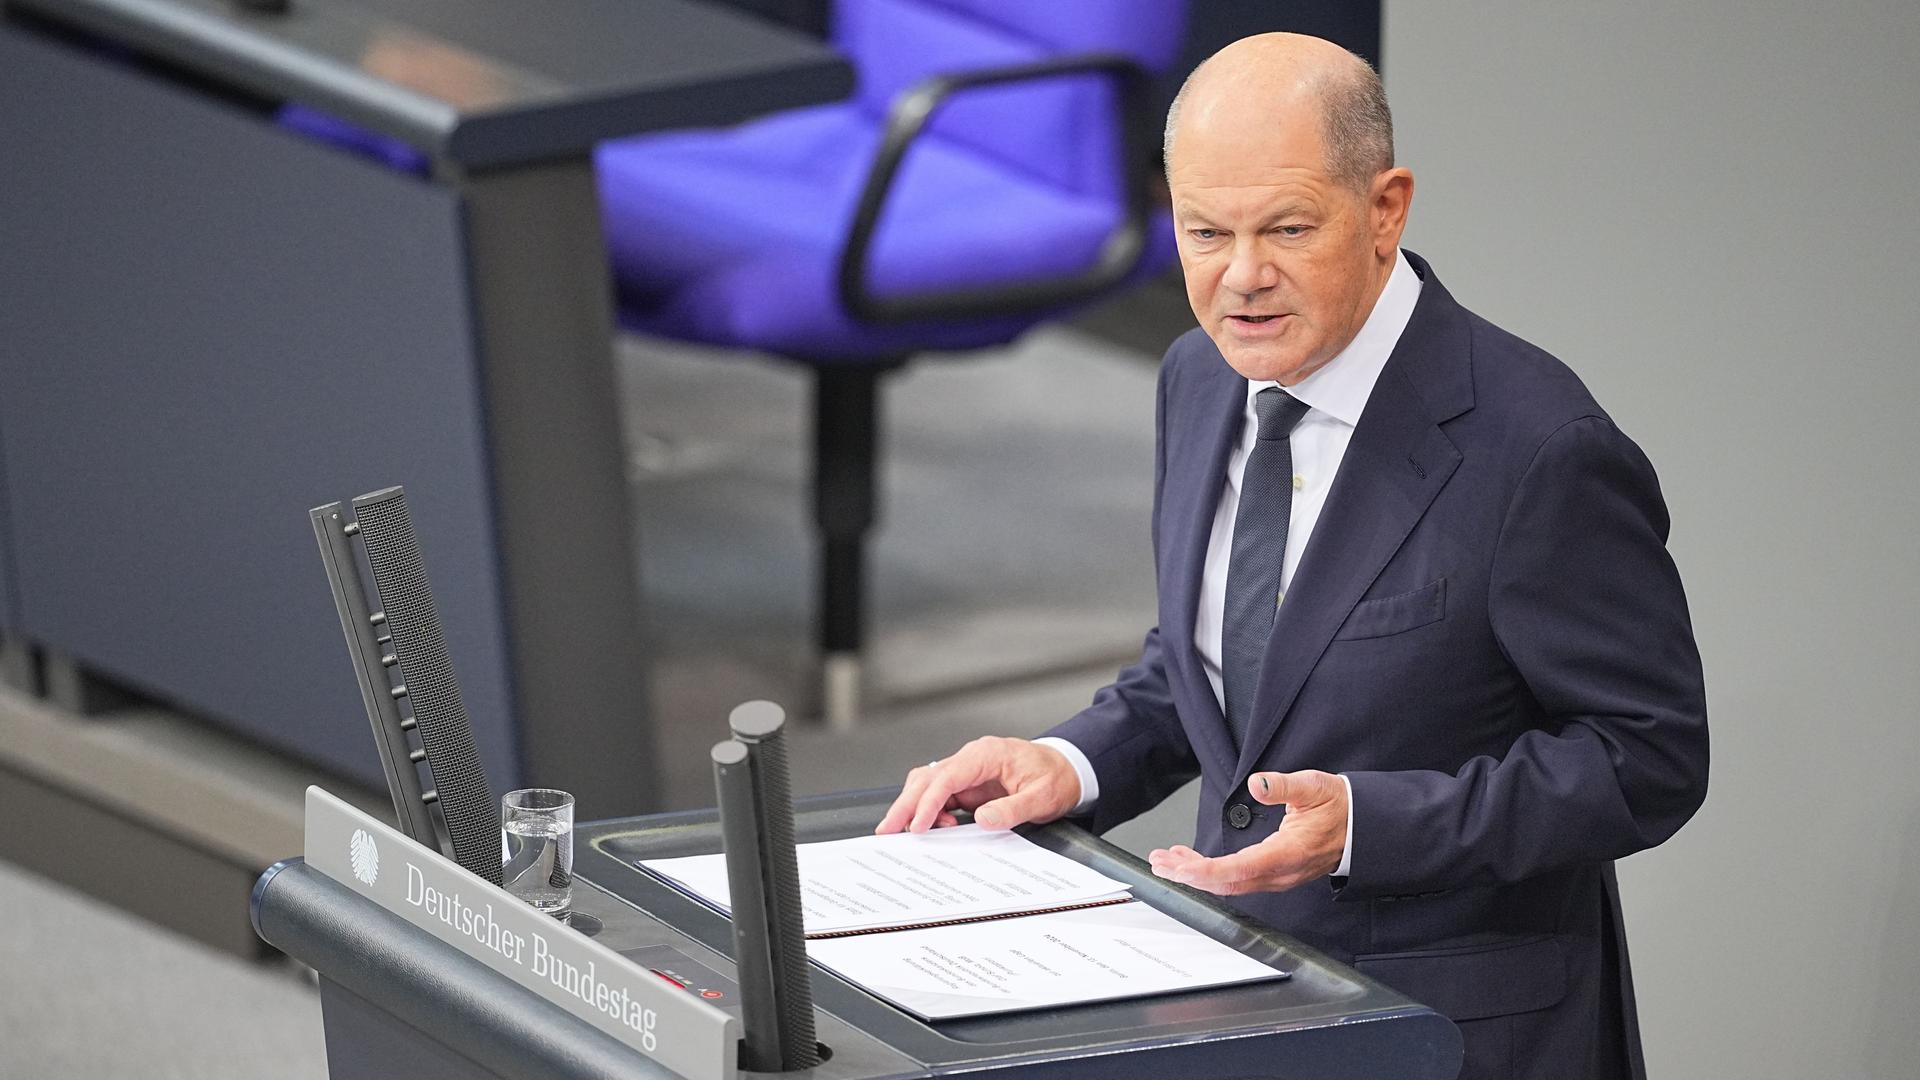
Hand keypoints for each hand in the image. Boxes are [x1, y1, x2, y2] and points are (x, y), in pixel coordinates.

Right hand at [875, 736, 1081, 833]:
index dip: (929, 802)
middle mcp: (972, 759)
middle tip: (887, 829)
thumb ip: (1012, 809)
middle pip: (927, 778)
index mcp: (987, 754)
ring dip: (912, 807)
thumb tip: (983, 820)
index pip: (947, 776)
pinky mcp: (969, 785)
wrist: (1068, 770)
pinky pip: (940, 795)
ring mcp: (968, 771)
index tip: (919, 826)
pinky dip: (930, 811)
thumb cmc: (1056, 778)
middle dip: (905, 804)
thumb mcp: (1041, 797)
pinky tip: (932, 829)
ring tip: (902, 832)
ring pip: (928, 785)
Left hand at [1148, 770, 1347, 894]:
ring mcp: (1277, 877)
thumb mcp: (1314, 786)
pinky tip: (1193, 861)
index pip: (1238, 870)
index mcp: (1287, 853)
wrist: (1363, 827)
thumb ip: (1284, 786)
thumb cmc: (1339, 806)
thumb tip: (1257, 784)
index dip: (1205, 872)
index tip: (1178, 867)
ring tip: (1167, 861)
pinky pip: (1237, 879)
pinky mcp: (1274, 874)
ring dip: (1196, 874)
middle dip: (1189, 875)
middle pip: (1227, 883)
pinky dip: (1211, 873)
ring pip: (1230, 883)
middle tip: (1160, 863)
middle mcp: (1280, 872)